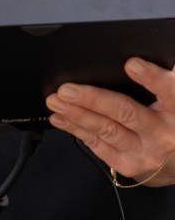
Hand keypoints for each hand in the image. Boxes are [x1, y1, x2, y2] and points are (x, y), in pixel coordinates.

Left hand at [47, 57, 174, 183]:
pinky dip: (75, 129)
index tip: (131, 64)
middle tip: (66, 89)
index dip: (151, 78)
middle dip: (92, 99)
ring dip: (76, 114)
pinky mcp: (128, 164)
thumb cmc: (167, 117)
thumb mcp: (169, 98)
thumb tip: (133, 55)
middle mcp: (163, 133)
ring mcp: (146, 152)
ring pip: (106, 130)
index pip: (169, 91)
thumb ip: (157, 81)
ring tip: (56, 101)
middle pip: (126, 112)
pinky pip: (97, 144)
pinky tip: (60, 118)